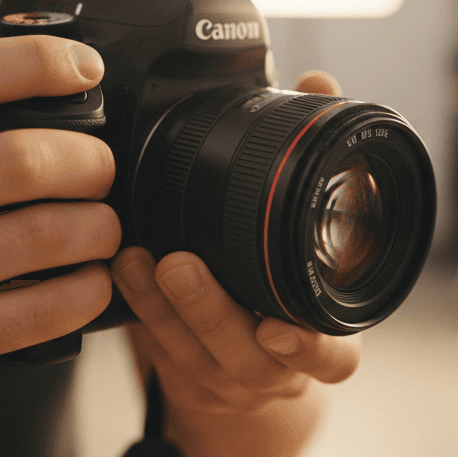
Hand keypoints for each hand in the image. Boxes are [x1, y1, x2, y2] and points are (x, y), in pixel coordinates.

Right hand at [0, 34, 117, 456]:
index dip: (34, 60)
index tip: (85, 67)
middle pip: (20, 159)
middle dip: (90, 163)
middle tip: (102, 173)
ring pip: (44, 235)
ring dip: (100, 230)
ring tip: (103, 230)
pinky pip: (43, 309)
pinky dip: (87, 291)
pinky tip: (89, 282)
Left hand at [108, 70, 357, 456]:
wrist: (257, 357)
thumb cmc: (290, 280)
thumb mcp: (318, 225)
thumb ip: (317, 152)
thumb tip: (320, 83)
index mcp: (325, 335)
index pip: (334, 357)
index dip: (309, 349)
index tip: (276, 328)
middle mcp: (280, 364)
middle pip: (252, 359)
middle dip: (211, 313)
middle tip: (180, 266)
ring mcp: (230, 373)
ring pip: (196, 356)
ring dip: (165, 308)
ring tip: (139, 261)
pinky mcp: (186, 370)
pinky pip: (161, 347)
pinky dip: (141, 308)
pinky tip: (123, 270)